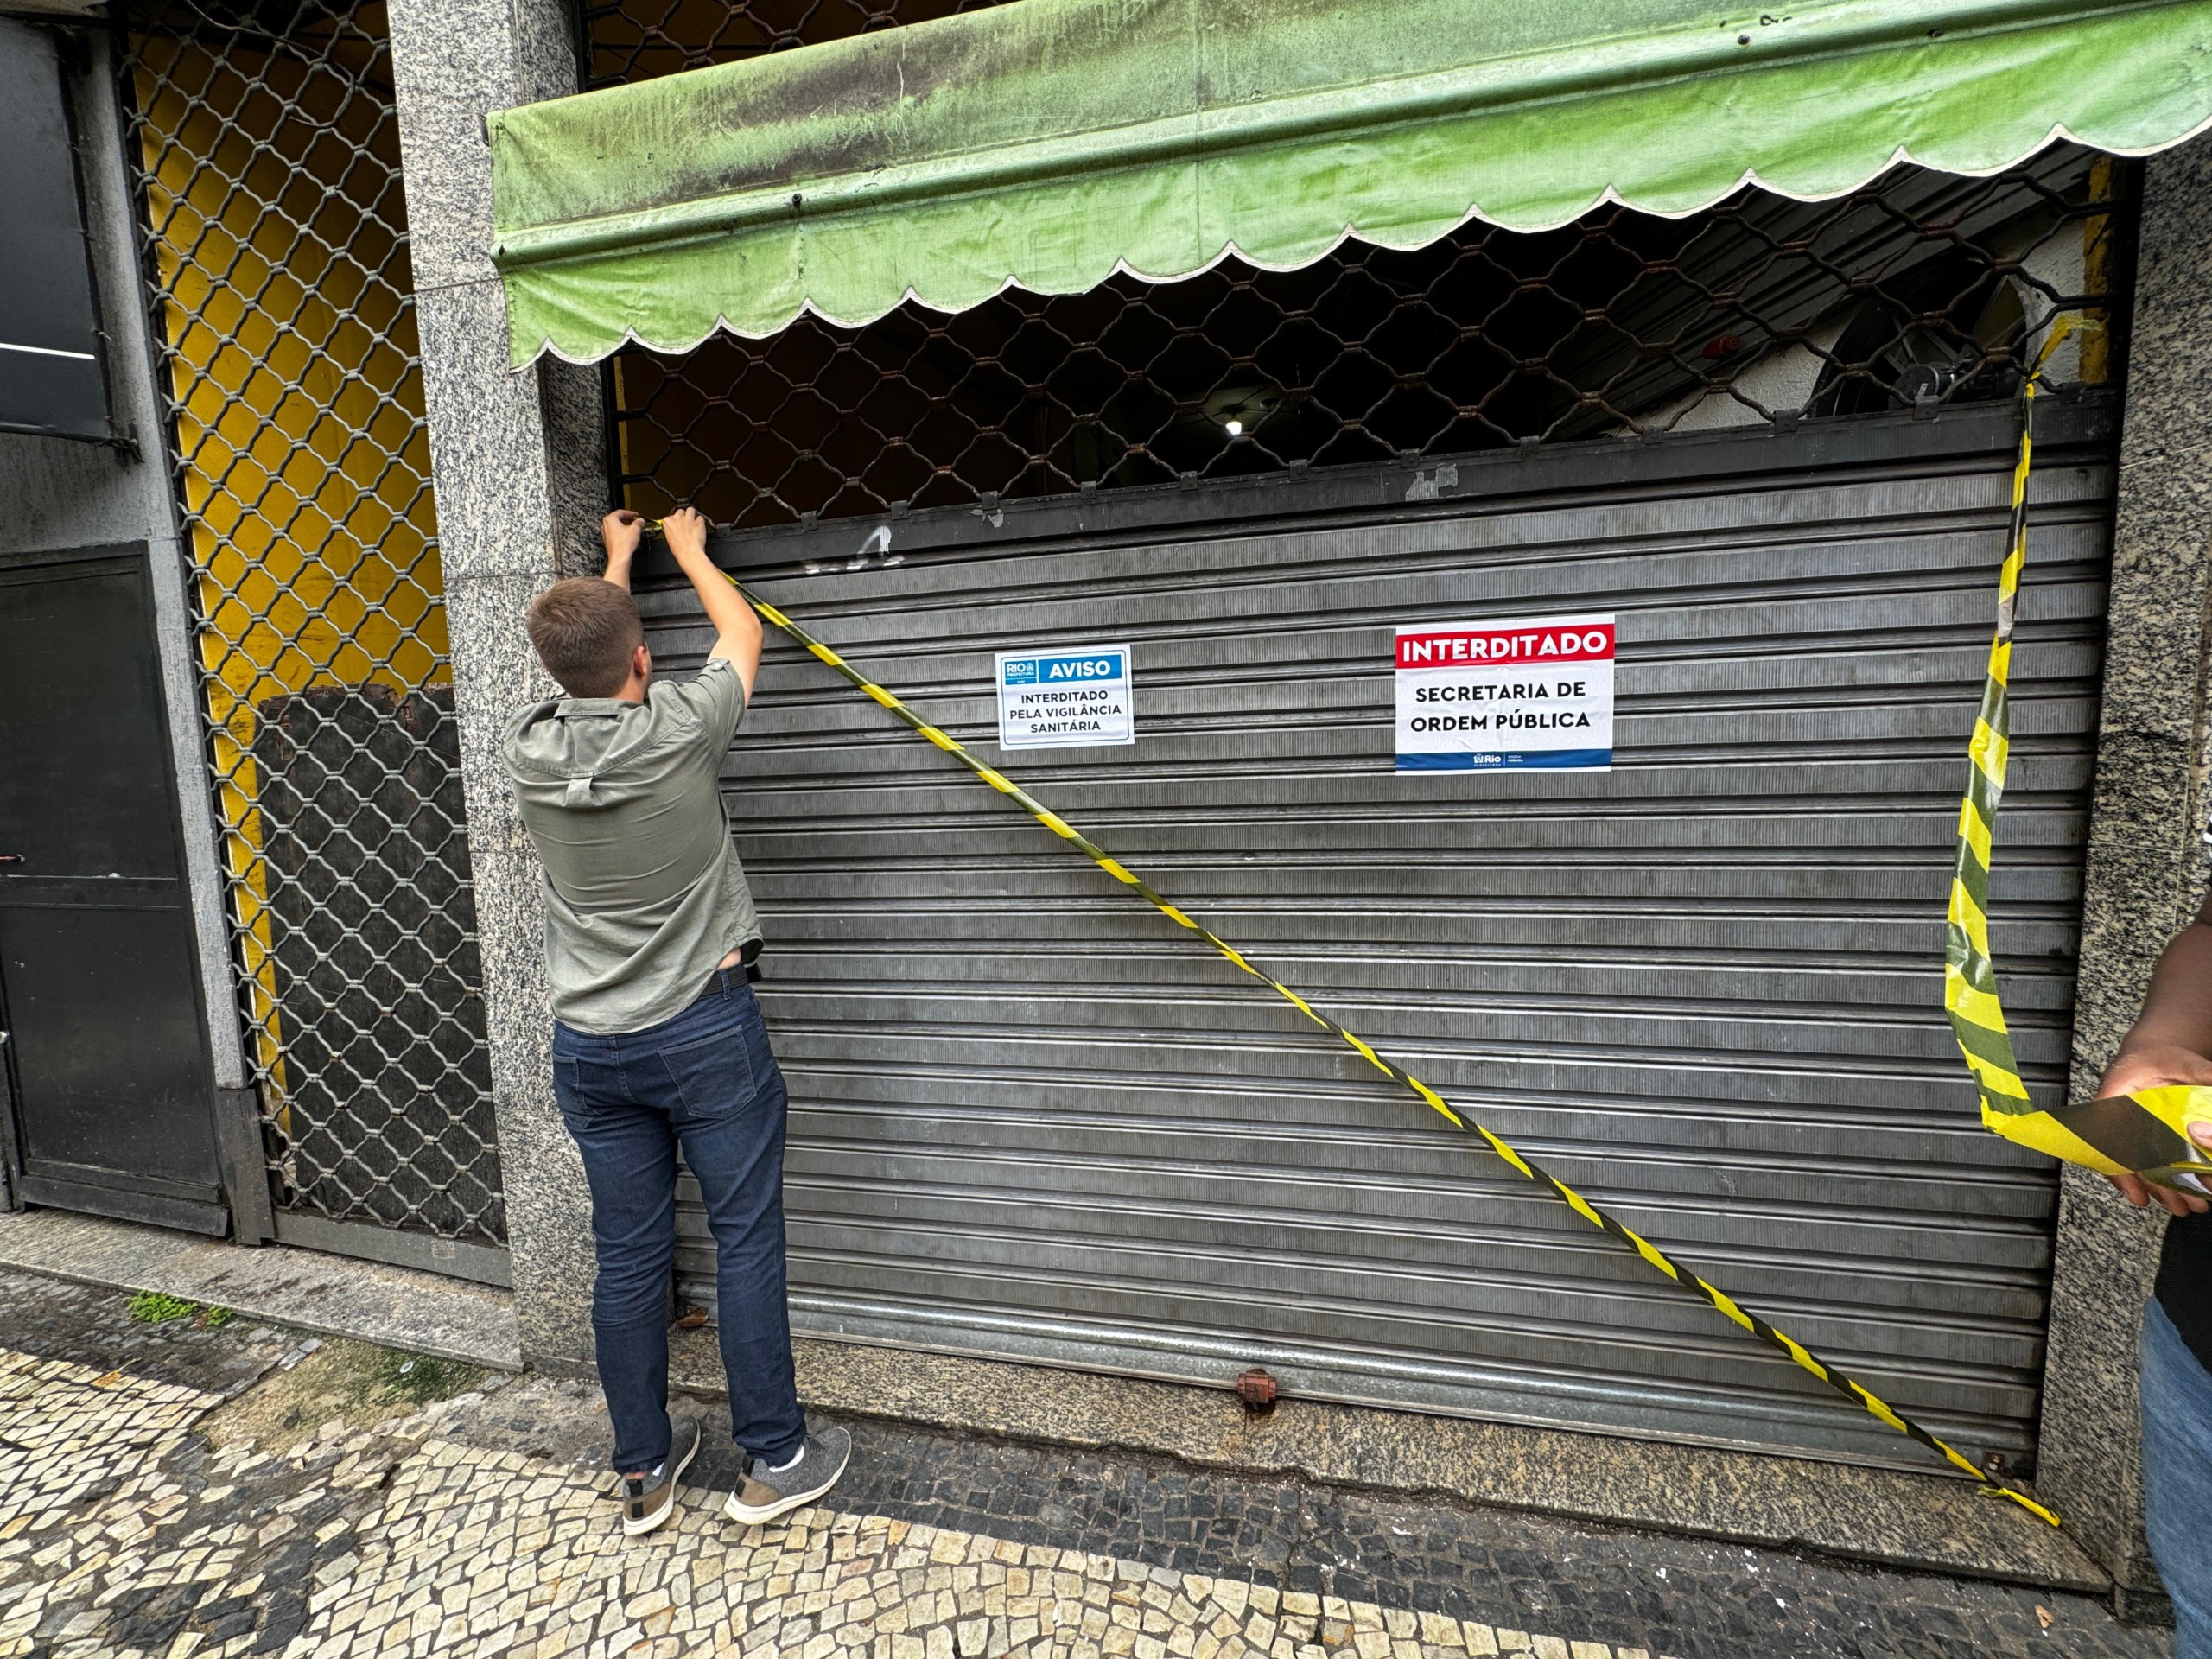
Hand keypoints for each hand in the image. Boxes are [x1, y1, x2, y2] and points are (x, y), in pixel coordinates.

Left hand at [602, 509, 644, 564]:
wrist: (620, 558)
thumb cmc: (623, 544)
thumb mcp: (635, 529)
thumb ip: (639, 522)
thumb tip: (641, 521)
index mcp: (610, 520)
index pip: (621, 512)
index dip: (630, 513)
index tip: (636, 515)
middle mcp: (605, 526)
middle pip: (618, 519)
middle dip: (628, 520)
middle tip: (636, 521)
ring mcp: (606, 534)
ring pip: (616, 527)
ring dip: (626, 526)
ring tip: (634, 528)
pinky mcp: (608, 541)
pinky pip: (616, 534)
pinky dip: (622, 533)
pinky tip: (629, 536)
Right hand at [662, 506, 708, 565]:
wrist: (689, 553)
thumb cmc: (679, 550)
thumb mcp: (669, 539)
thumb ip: (671, 530)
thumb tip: (674, 530)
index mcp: (668, 522)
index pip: (670, 516)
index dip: (675, 521)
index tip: (677, 525)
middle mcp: (678, 518)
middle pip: (680, 511)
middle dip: (683, 516)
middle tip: (685, 523)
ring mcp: (689, 519)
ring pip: (690, 509)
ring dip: (692, 514)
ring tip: (693, 521)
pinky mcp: (699, 522)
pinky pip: (700, 517)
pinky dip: (700, 521)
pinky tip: (699, 526)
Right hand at [2097, 1043, 2211, 1216]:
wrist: (2153, 1053)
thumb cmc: (2158, 1057)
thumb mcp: (2182, 1062)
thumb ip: (2203, 1074)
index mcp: (2115, 1101)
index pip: (2110, 1141)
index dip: (2121, 1171)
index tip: (2138, 1193)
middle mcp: (2119, 1121)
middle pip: (2131, 1162)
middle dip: (2156, 1189)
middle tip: (2180, 1206)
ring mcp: (2133, 1133)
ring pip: (2143, 1167)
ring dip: (2164, 1190)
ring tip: (2187, 1207)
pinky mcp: (2148, 1139)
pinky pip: (2152, 1162)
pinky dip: (2166, 1180)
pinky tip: (2185, 1194)